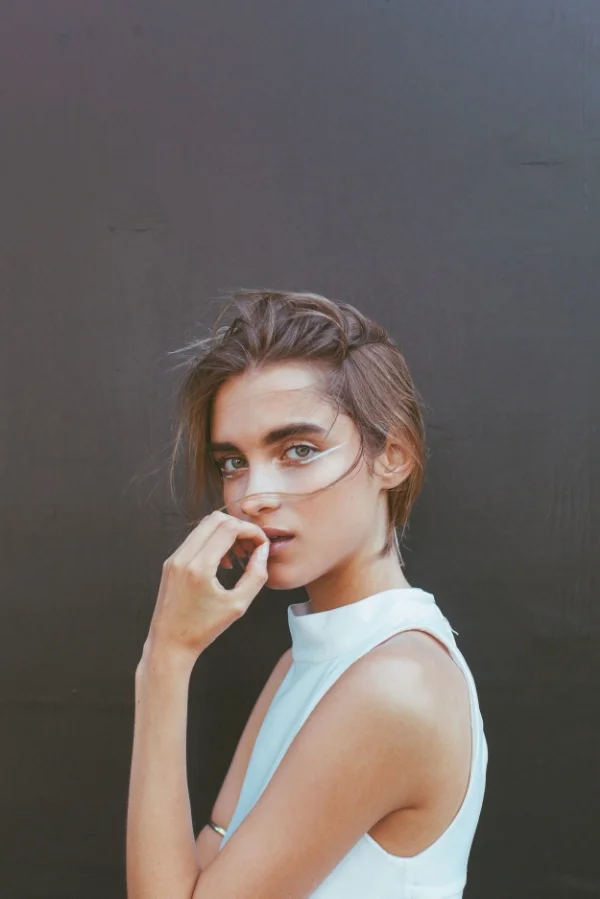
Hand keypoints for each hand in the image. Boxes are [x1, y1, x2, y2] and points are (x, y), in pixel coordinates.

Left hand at [145, 511, 269, 663]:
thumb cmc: (203, 630)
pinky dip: (212, 542)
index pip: (230, 528)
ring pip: (203, 526)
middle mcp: (183, 557)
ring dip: (225, 533)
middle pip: (215, 519)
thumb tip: (263, 550)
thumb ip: (256, 575)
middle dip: (238, 527)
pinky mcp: (170, 562)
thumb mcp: (238, 605)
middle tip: (251, 546)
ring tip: (239, 555)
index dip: (251, 531)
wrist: (169, 644)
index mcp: (199, 567)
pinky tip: (222, 562)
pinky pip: (194, 539)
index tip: (262, 544)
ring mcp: (174, 558)